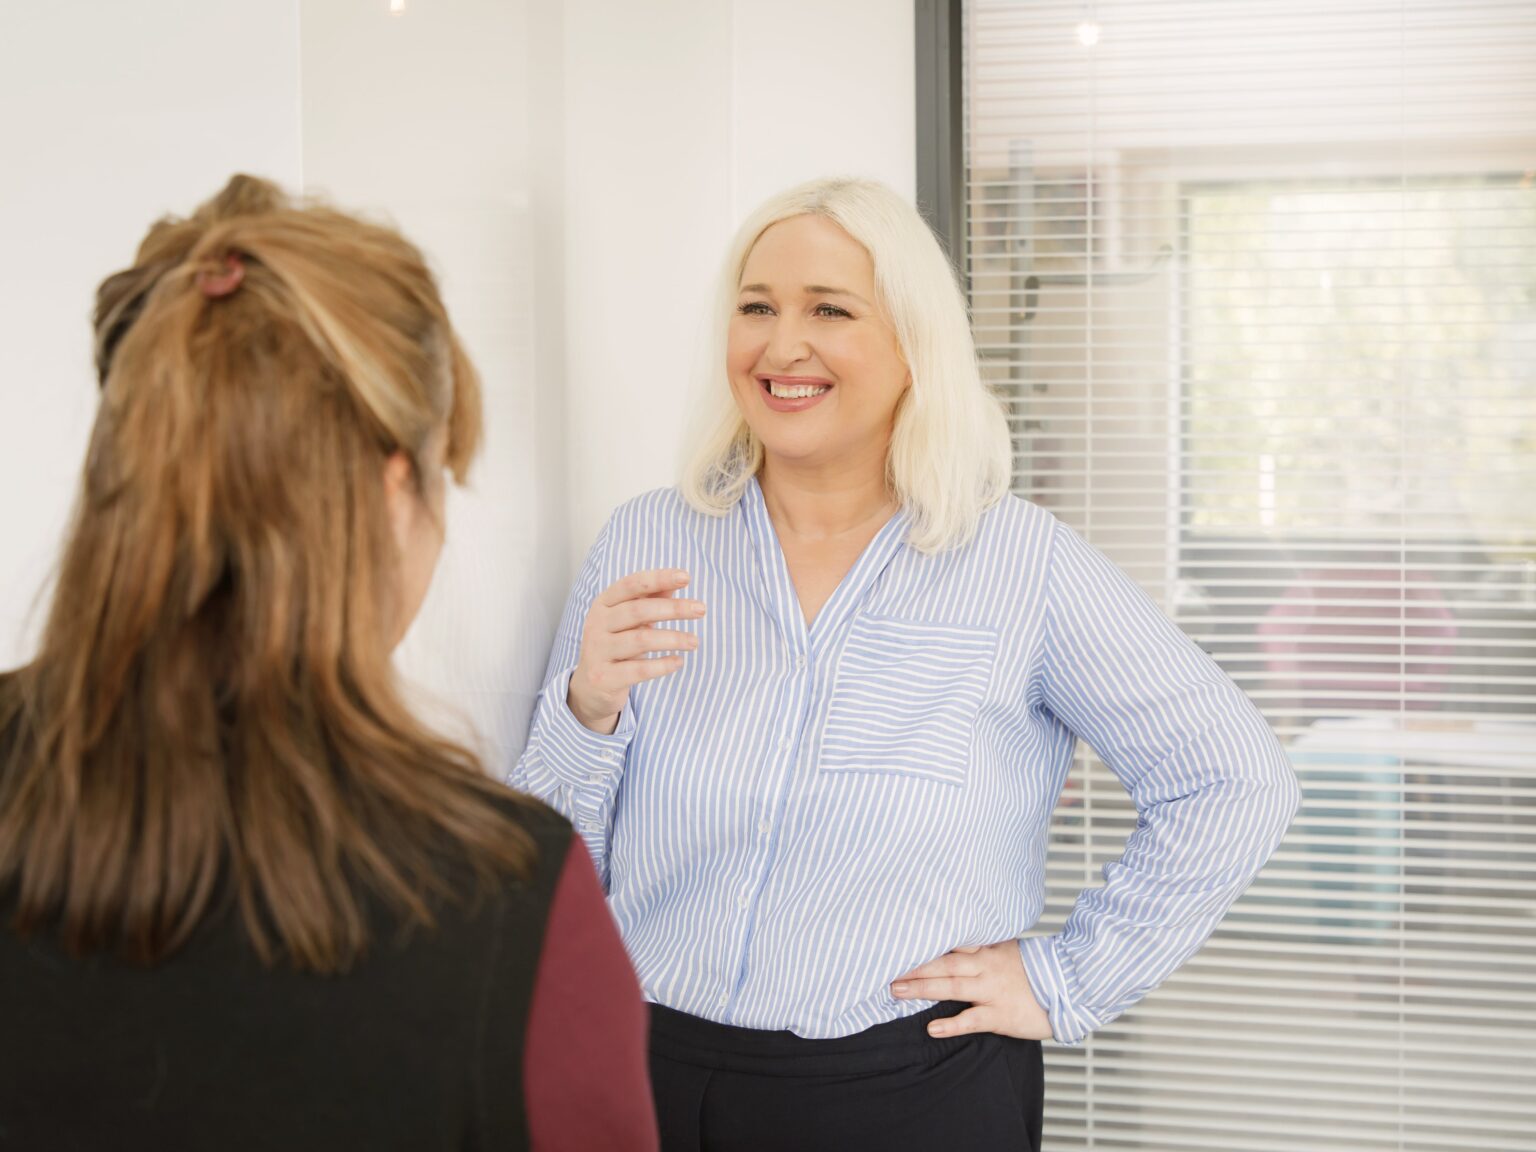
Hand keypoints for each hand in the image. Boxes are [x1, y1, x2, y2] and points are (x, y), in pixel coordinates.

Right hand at [568, 568, 704, 734]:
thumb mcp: (630, 620)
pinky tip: (678, 662)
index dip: (658, 578)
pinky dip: (662, 665)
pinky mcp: (604, 678)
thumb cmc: (617, 644)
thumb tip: (677, 582)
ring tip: (694, 641)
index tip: (686, 577)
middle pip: (638, 610)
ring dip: (673, 639)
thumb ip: (650, 600)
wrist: (591, 688)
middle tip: (701, 610)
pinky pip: (638, 670)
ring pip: (640, 640)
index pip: (631, 584)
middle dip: (673, 608)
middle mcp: (597, 624)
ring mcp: (598, 651)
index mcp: (603, 604)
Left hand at [891, 942, 1052, 1040]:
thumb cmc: (1033, 971)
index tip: (899, 940)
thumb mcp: (1006, 947)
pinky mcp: (1000, 1015)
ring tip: (896, 991)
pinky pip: (972, 1020)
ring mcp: (992, 991)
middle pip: (944, 963)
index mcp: (986, 949)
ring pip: (952, 987)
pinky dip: (952, 1024)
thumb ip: (980, 943)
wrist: (1068, 988)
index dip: (924, 942)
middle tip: (887, 967)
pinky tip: (932, 1028)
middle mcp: (985, 967)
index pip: (950, 942)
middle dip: (914, 965)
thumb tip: (955, 936)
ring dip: (922, 989)